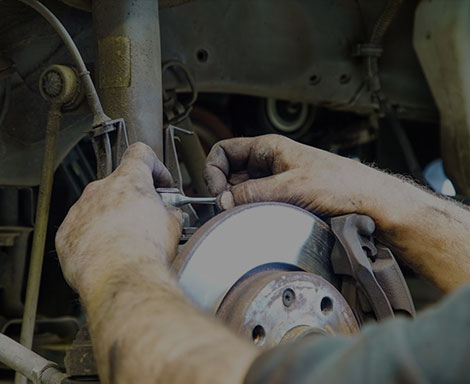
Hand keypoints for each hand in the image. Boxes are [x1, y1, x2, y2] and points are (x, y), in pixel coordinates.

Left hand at [56, 143, 182, 295]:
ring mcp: (80, 211)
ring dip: (111, 219)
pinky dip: (93, 237)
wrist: (121, 279)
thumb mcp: (173, 225)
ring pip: (97, 207)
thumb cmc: (146, 251)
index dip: (154, 166)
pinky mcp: (66, 234)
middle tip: (147, 219)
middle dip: (133, 199)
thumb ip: (170, 211)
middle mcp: (100, 190)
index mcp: (129, 181)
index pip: (140, 154)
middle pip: (118, 184)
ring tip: (126, 241)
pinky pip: (80, 229)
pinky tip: (107, 253)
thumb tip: (170, 214)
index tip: (159, 182)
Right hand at [204, 134, 373, 215]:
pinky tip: (259, 221)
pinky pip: (256, 203)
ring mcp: (275, 181)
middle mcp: (268, 163)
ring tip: (247, 216)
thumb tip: (223, 202)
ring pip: (241, 191)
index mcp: (268, 148)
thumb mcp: (292, 187)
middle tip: (228, 210)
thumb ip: (253, 193)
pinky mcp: (283, 198)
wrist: (369, 202)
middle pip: (229, 173)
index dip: (214, 171)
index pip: (224, 152)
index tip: (218, 193)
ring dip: (238, 204)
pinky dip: (251, 212)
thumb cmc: (341, 184)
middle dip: (224, 191)